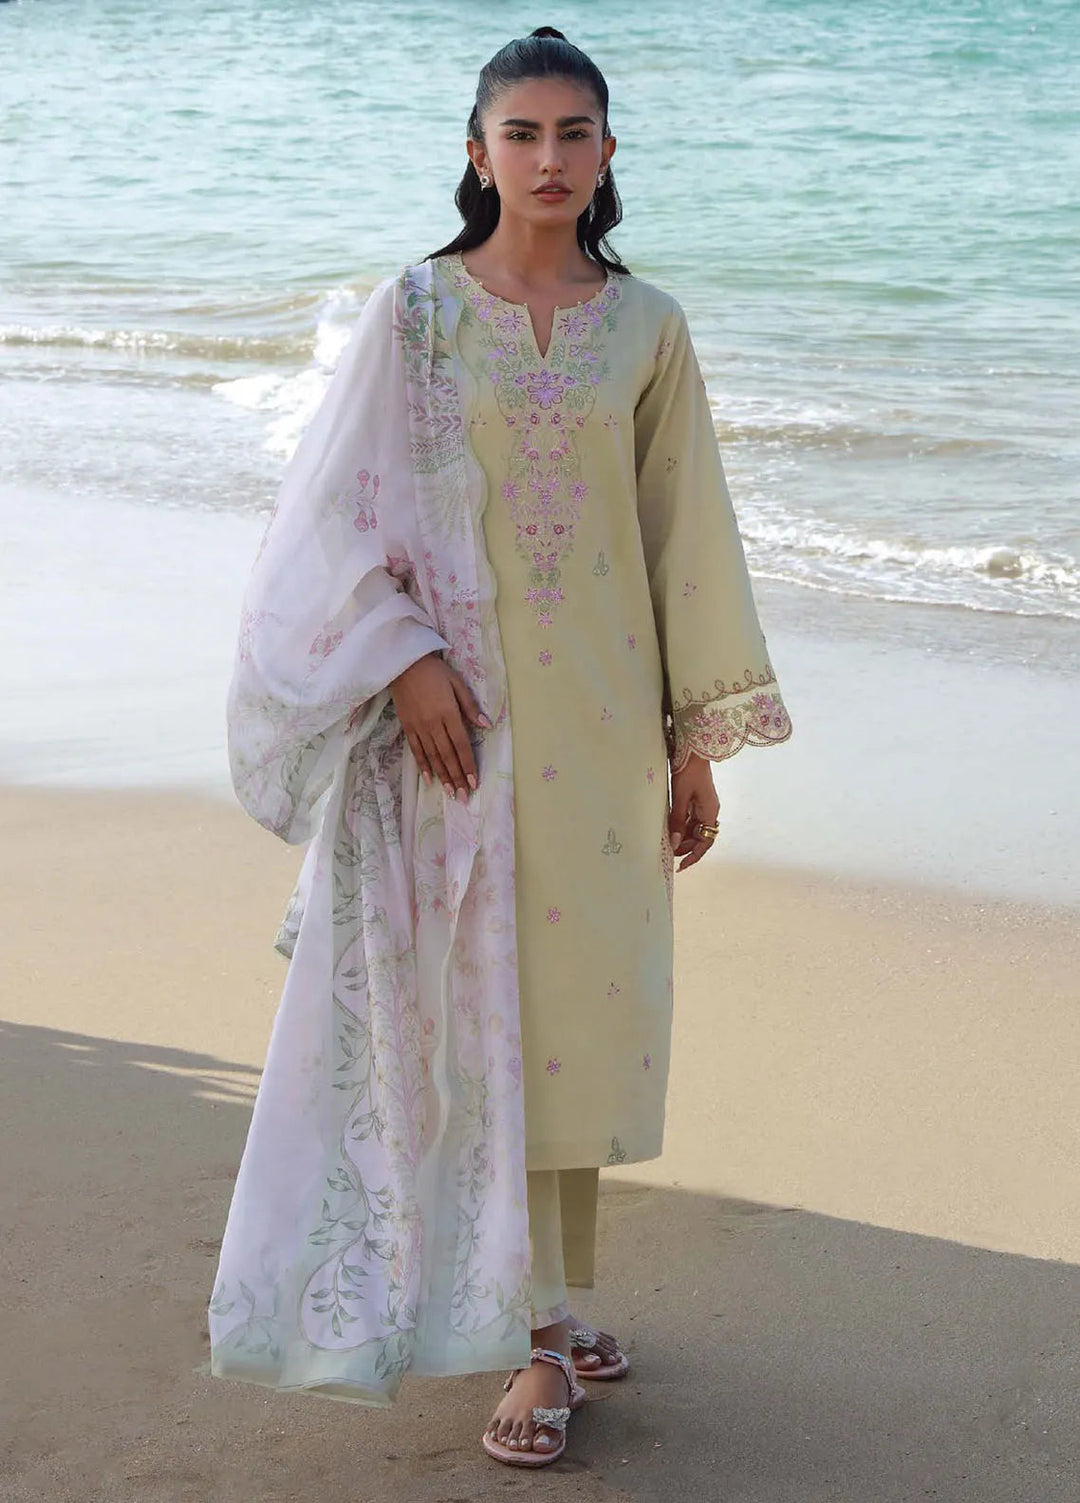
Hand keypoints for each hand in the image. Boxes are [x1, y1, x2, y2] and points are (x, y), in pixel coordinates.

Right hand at [388, 652, 491, 801]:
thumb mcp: (457, 683)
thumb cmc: (434, 671)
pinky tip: (430, 778)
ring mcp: (419, 727)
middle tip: (463, 797)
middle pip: (448, 755)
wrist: (403, 664)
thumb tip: (486, 726)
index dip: (468, 765)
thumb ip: (470, 706)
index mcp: (448, 713)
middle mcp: (433, 724)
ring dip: (443, 776)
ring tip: (450, 793)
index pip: (461, 744)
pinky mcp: (407, 727)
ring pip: (433, 756)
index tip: (474, 782)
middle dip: (457, 778)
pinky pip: (416, 750)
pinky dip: (423, 765)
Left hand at [668, 750, 719, 871]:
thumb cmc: (688, 772)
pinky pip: (690, 819)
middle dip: (686, 848)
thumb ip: (677, 820)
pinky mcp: (696, 800)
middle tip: (669, 854)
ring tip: (668, 843)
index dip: (694, 856)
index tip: (681, 866)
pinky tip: (671, 829)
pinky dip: (681, 827)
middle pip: (700, 837)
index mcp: (710, 812)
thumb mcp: (680, 797)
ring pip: (694, 829)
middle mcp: (709, 811)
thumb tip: (673, 843)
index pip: (705, 842)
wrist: (692, 751)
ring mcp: (703, 805)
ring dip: (682, 838)